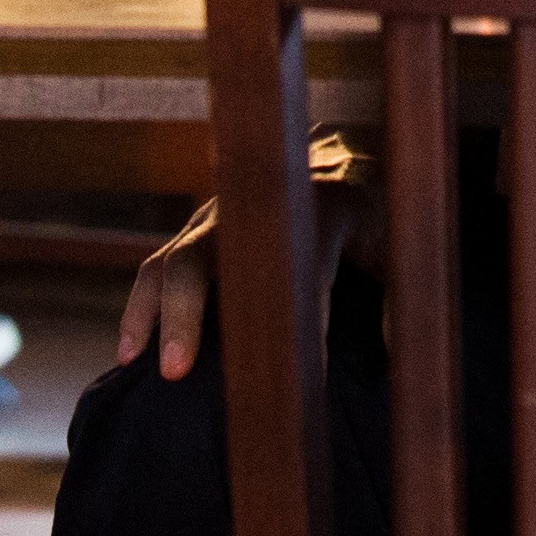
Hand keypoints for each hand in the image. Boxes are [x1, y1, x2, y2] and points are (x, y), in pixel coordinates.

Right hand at [109, 179, 387, 381]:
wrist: (341, 164)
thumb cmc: (375, 216)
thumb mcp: (402, 244)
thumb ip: (404, 295)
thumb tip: (399, 353)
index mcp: (320, 208)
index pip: (304, 261)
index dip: (301, 315)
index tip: (303, 371)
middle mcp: (256, 210)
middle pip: (209, 253)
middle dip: (188, 311)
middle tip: (178, 370)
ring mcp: (221, 220)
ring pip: (172, 261)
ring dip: (153, 314)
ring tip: (142, 367)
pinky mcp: (200, 236)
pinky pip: (160, 270)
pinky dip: (143, 310)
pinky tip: (131, 354)